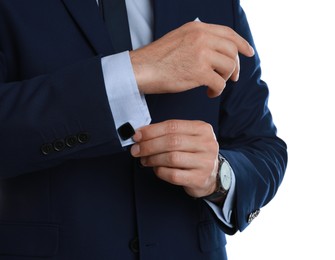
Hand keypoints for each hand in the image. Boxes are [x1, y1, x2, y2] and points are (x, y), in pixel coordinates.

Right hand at [130, 21, 253, 97]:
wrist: (141, 69)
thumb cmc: (157, 58)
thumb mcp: (179, 38)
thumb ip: (197, 40)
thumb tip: (215, 51)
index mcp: (197, 28)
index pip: (228, 33)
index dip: (241, 43)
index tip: (249, 52)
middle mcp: (202, 38)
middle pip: (232, 50)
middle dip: (236, 66)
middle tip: (233, 77)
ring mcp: (201, 54)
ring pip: (229, 66)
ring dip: (225, 79)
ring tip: (214, 85)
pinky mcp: (199, 72)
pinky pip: (220, 83)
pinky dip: (217, 90)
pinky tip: (210, 93)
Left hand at [130, 120, 219, 197]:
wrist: (212, 175)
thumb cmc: (194, 153)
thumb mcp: (187, 137)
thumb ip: (167, 133)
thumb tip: (141, 134)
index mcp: (202, 129)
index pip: (172, 126)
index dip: (151, 131)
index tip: (137, 135)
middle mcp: (206, 144)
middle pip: (172, 141)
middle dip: (149, 145)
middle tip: (136, 149)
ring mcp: (205, 162)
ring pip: (172, 158)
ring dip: (153, 159)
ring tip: (145, 160)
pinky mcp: (199, 179)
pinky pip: (173, 175)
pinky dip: (160, 171)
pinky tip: (156, 169)